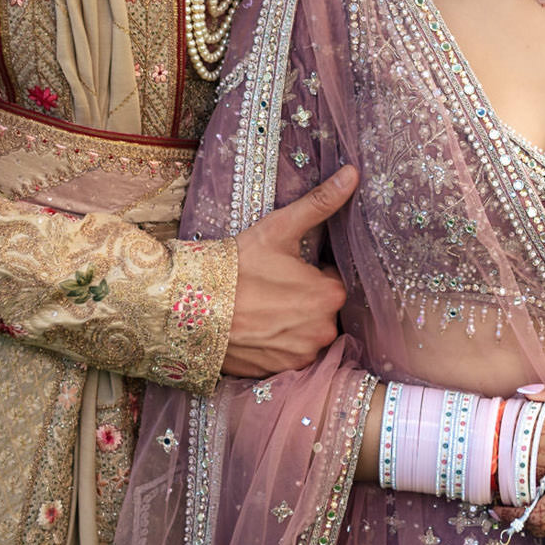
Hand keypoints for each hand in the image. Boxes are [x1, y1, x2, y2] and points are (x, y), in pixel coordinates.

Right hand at [222, 165, 357, 377]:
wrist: (190, 306)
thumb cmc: (238, 264)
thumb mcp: (280, 228)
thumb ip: (321, 203)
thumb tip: (354, 173)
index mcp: (331, 295)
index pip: (332, 280)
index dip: (311, 271)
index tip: (286, 266)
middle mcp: (324, 331)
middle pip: (321, 308)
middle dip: (303, 297)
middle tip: (271, 285)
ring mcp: (301, 355)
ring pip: (306, 331)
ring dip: (291, 321)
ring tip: (261, 305)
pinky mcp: (279, 371)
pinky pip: (287, 353)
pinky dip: (276, 342)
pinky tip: (256, 327)